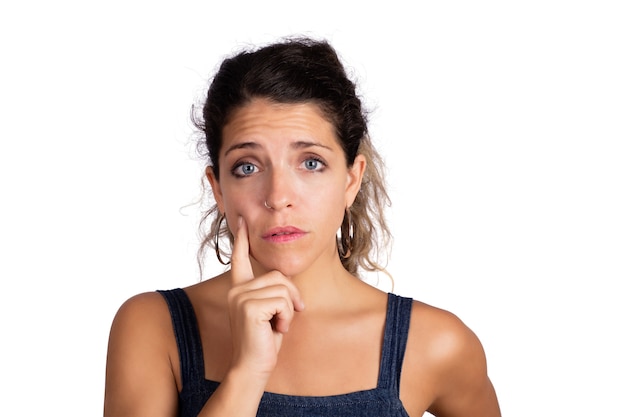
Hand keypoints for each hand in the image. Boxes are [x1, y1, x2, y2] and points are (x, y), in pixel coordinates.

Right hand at [227, 216, 304, 379]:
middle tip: (288, 317)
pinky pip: (283, 302)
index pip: (240, 259)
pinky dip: (286, 318)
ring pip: (283, 289)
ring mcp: (240, 297)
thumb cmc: (263, 342)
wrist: (252, 367)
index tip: (242, 222)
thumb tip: (285, 280)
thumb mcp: (270, 312)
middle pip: (278, 276)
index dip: (242, 240)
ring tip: (278, 327)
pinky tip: (276, 330)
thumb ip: (273, 293)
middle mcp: (236, 290)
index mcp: (239, 289)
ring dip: (289, 310)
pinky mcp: (249, 307)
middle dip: (291, 296)